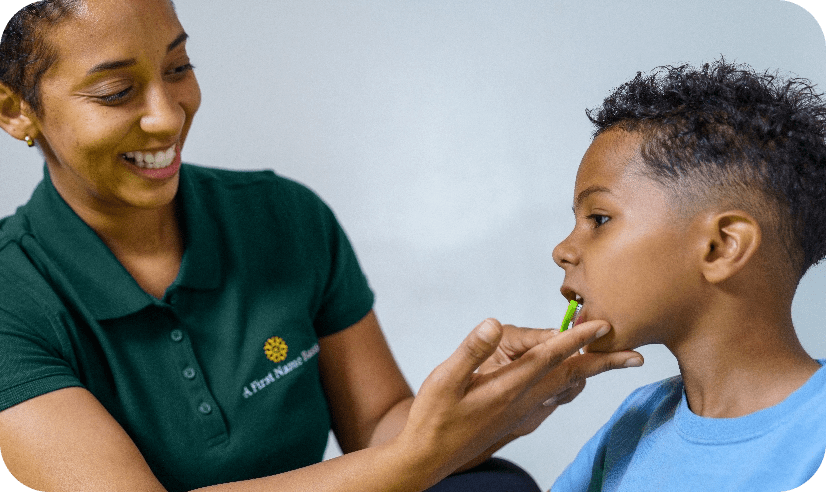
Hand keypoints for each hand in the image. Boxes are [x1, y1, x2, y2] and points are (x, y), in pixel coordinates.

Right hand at [396, 318, 642, 484]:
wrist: (428, 457)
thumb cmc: (433, 417)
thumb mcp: (443, 379)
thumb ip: (471, 351)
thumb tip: (493, 323)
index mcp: (506, 388)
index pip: (550, 358)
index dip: (577, 339)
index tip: (603, 325)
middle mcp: (522, 401)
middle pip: (571, 376)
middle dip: (604, 363)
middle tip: (635, 355)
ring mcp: (522, 414)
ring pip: (566, 389)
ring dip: (589, 372)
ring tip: (607, 360)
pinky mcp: (518, 421)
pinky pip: (554, 402)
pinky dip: (570, 387)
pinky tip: (568, 382)